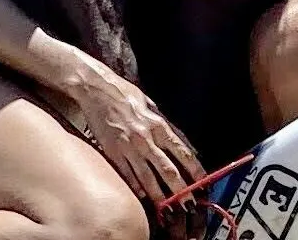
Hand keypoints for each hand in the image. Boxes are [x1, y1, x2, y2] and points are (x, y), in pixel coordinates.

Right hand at [67, 58, 205, 208]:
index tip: (202, 180)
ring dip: (159, 195)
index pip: (181, 151)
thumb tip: (180, 141)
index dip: (194, 168)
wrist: (95, 89)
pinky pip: (126, 174)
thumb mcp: (149, 104)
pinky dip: (135, 187)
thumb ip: (164, 124)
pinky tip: (142, 196)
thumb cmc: (123, 94)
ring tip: (168, 208)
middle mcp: (145, 138)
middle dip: (180, 189)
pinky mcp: (112, 152)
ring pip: (147, 177)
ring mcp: (128, 148)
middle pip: (167, 170)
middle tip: (188, 203)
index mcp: (157, 124)